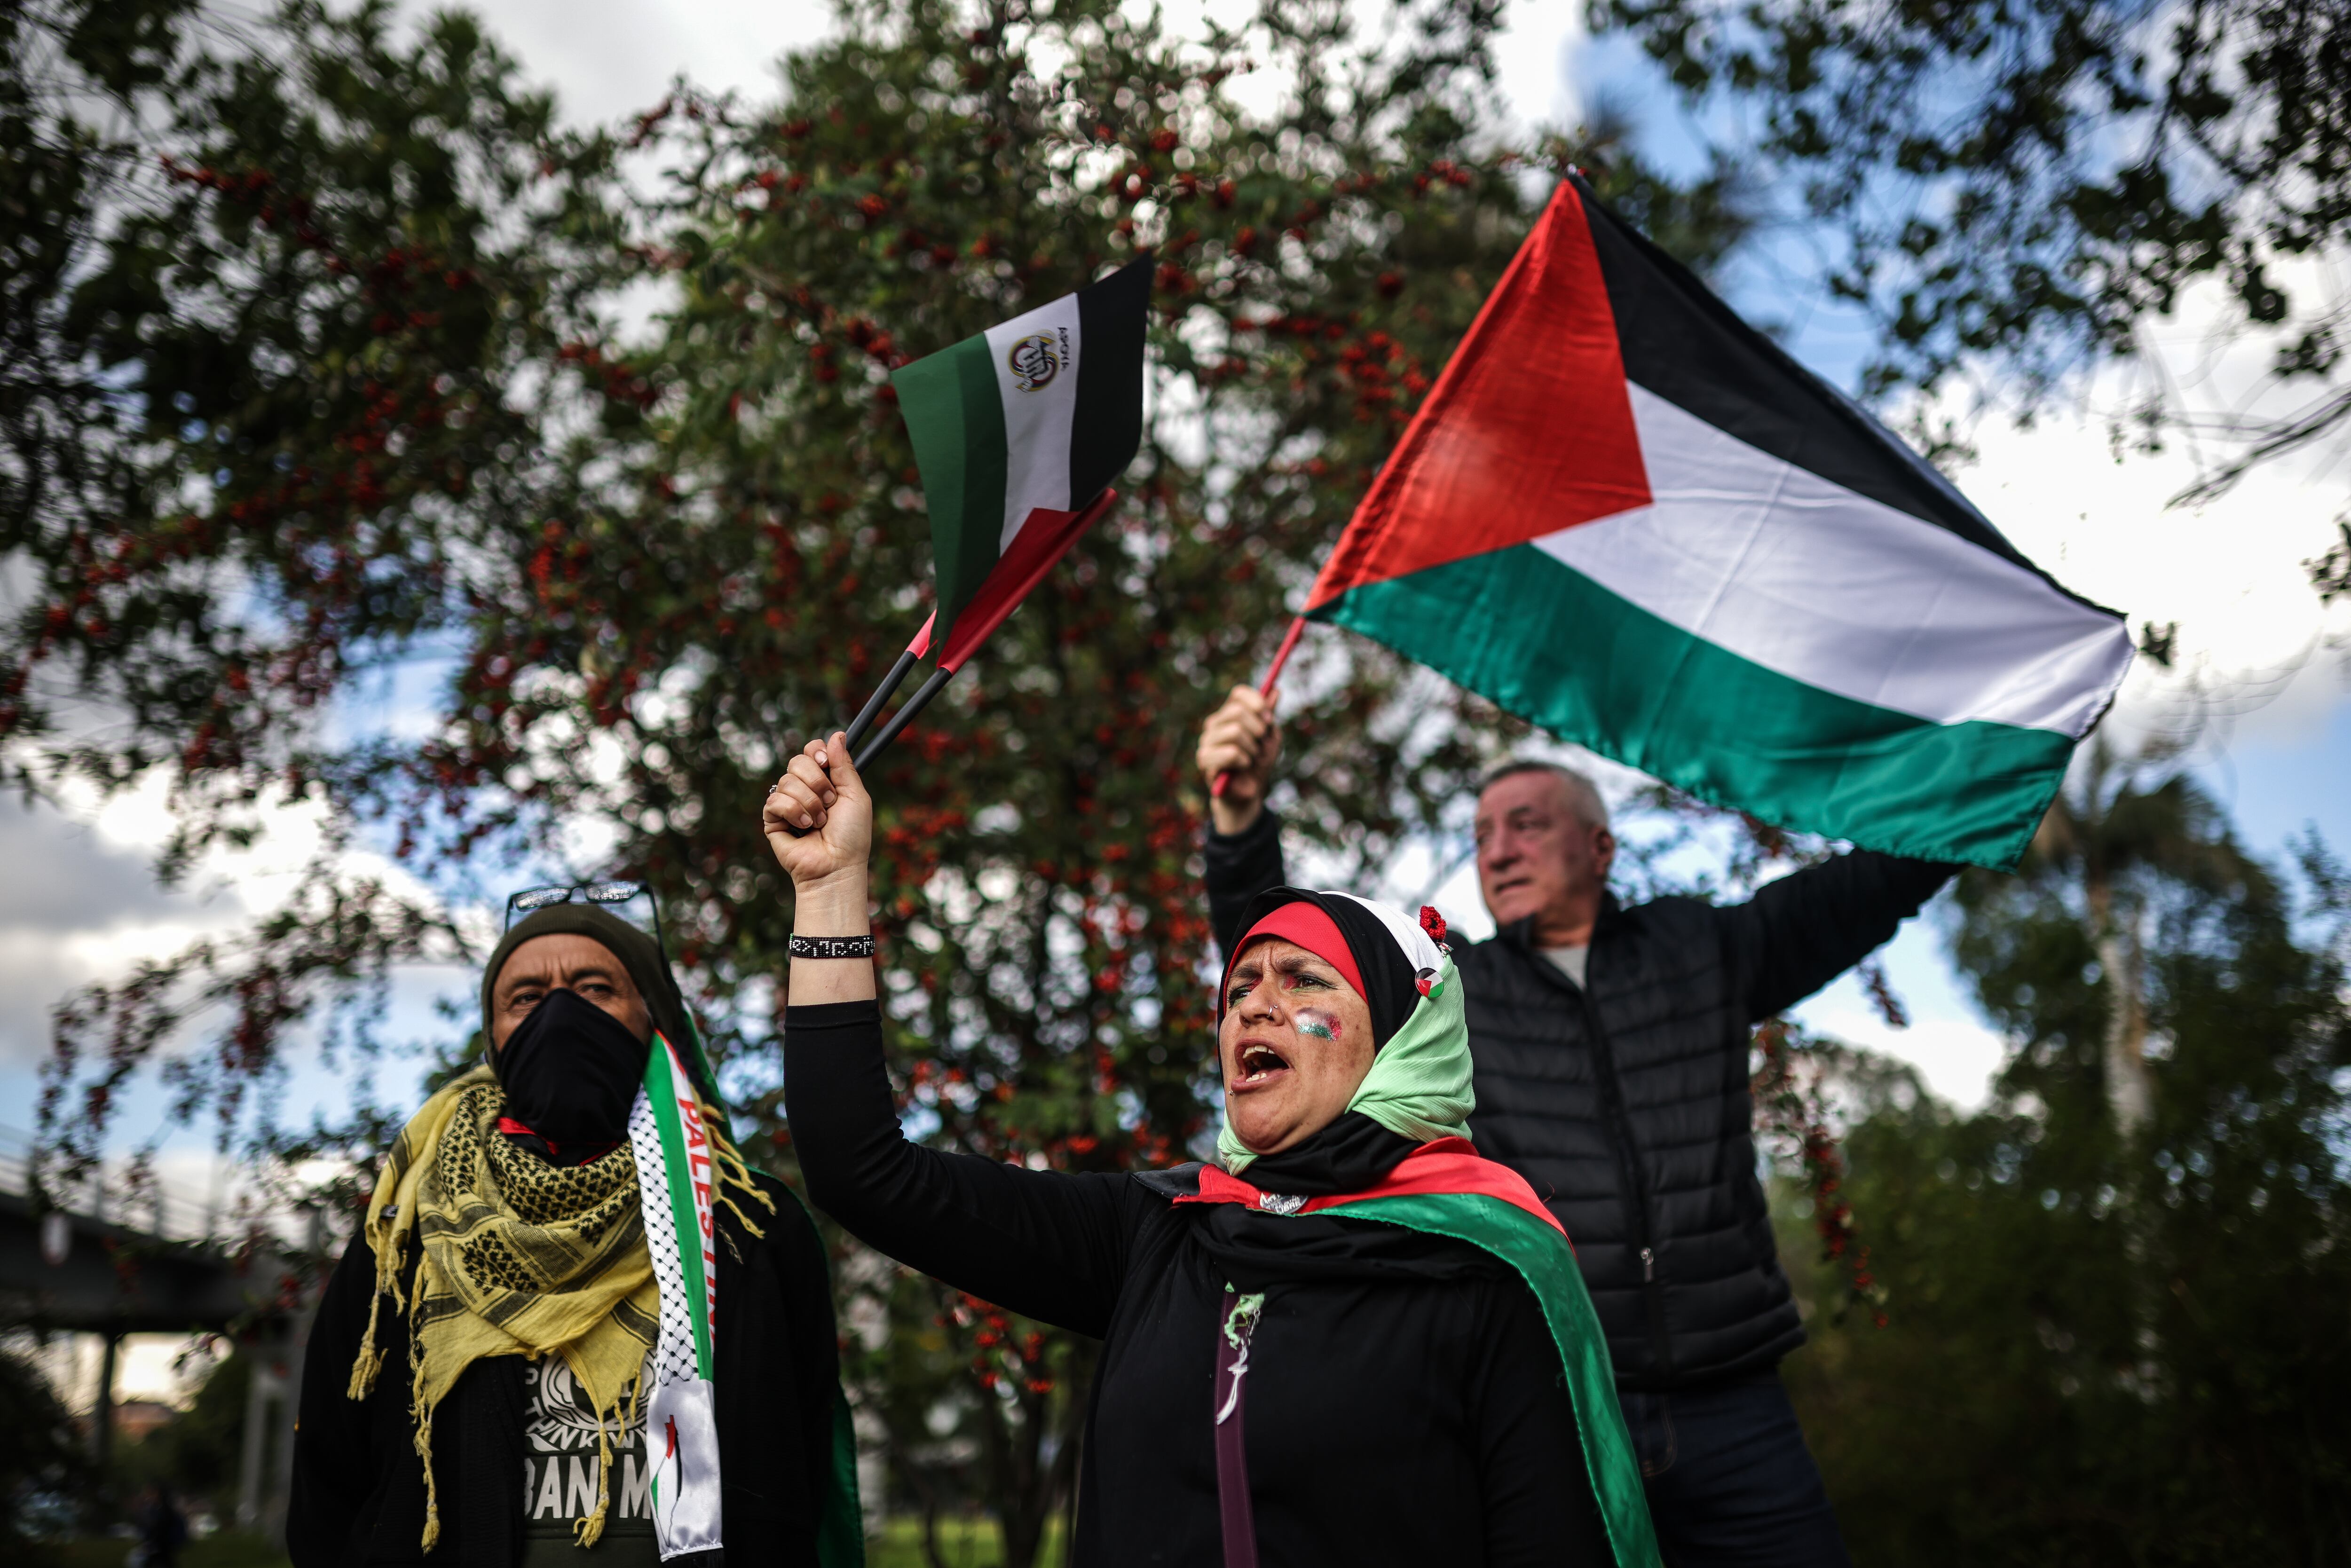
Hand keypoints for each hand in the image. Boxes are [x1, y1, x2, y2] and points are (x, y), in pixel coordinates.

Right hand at [763, 732, 872, 892]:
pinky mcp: (773, 819)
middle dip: (817, 782)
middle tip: (829, 803)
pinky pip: (775, 800)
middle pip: (797, 760)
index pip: (812, 750)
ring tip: (819, 823)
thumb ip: (844, 765)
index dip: (818, 754)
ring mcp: (787, 804)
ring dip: (810, 803)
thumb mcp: (855, 795)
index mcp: (825, 781)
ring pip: (787, 780)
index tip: (827, 765)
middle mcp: (805, 789)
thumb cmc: (851, 836)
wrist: (837, 866)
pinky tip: (804, 828)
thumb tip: (837, 734)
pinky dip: (794, 813)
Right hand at [1197, 683, 1280, 835]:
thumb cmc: (1259, 763)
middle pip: (1237, 711)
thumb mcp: (1270, 737)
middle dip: (1257, 729)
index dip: (1256, 702)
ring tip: (1251, 759)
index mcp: (1230, 714)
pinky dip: (1244, 761)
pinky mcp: (1204, 758)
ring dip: (1252, 748)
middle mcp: (1215, 723)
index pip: (1238, 694)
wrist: (1250, 791)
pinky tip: (1241, 768)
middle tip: (1261, 744)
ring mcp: (1207, 740)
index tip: (1269, 718)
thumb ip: (1269, 715)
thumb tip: (1276, 690)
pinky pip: (1231, 752)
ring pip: (1235, 731)